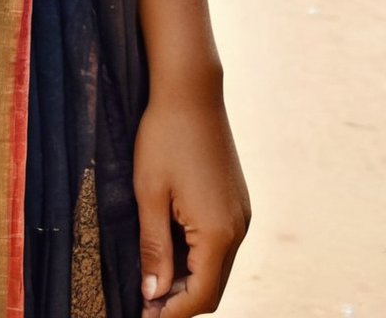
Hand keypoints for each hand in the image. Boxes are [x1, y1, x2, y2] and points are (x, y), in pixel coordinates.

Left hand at [134, 93, 249, 316]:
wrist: (192, 90)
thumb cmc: (164, 137)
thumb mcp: (149, 193)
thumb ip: (153, 248)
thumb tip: (152, 295)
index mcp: (218, 232)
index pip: (200, 296)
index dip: (172, 314)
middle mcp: (238, 228)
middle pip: (212, 287)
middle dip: (180, 301)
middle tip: (143, 304)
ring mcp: (241, 213)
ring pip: (217, 266)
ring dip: (188, 279)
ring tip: (150, 277)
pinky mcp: (237, 200)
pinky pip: (220, 243)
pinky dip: (197, 256)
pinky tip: (169, 247)